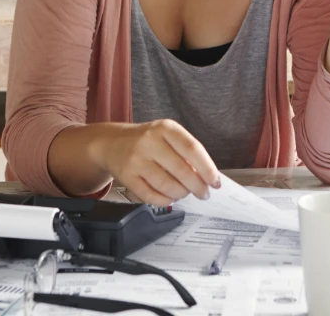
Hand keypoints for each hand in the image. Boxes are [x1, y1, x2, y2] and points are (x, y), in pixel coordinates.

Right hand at [94, 119, 220, 205]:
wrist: (112, 143)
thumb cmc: (148, 140)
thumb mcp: (167, 136)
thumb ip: (187, 152)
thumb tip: (207, 177)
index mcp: (165, 128)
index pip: (193, 149)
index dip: (208, 169)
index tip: (216, 182)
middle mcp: (149, 142)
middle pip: (182, 170)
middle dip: (198, 186)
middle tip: (203, 193)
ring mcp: (136, 160)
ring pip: (167, 186)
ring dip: (182, 193)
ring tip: (185, 192)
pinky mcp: (126, 177)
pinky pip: (151, 196)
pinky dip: (165, 200)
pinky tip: (170, 197)